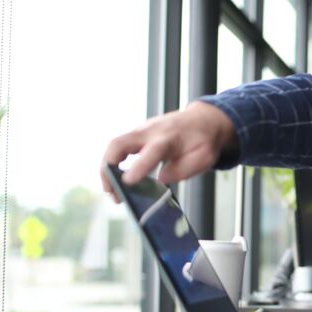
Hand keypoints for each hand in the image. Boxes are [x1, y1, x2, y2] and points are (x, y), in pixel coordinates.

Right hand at [101, 102, 238, 198]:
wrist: (201, 120)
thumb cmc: (202, 140)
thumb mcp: (204, 157)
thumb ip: (185, 169)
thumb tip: (162, 179)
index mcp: (169, 138)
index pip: (151, 152)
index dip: (138, 167)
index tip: (127, 183)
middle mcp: (150, 132)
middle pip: (119, 143)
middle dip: (108, 167)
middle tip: (110, 190)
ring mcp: (140, 131)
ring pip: (114, 145)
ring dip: (107, 168)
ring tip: (111, 191)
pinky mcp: (137, 135)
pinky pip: (119, 147)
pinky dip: (112, 164)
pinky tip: (115, 181)